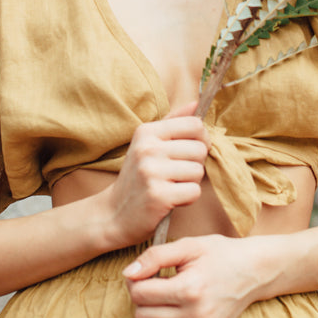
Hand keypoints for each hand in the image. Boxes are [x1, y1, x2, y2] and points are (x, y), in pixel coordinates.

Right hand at [104, 102, 209, 248]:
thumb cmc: (138, 176)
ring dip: (191, 182)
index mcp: (147, 132)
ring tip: (172, 186)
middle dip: (195, 164)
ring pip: (198, 171)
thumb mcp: (148, 144)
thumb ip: (173, 122)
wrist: (115, 214)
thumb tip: (197, 103)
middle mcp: (148, 148)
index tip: (192, 150)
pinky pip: (194, 191)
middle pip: (200, 149)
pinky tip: (171, 199)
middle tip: (177, 173)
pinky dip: (187, 199)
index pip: (194, 124)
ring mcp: (151, 172)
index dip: (202, 138)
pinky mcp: (158, 195)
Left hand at [123, 235, 262, 317]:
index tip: (146, 272)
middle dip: (141, 300)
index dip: (136, 280)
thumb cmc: (219, 253)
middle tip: (154, 285)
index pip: (140, 294)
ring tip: (162, 302)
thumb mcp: (188, 245)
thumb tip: (127, 274)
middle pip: (142, 317)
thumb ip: (154, 256)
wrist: (253, 270)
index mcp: (189, 288)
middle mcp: (196, 315)